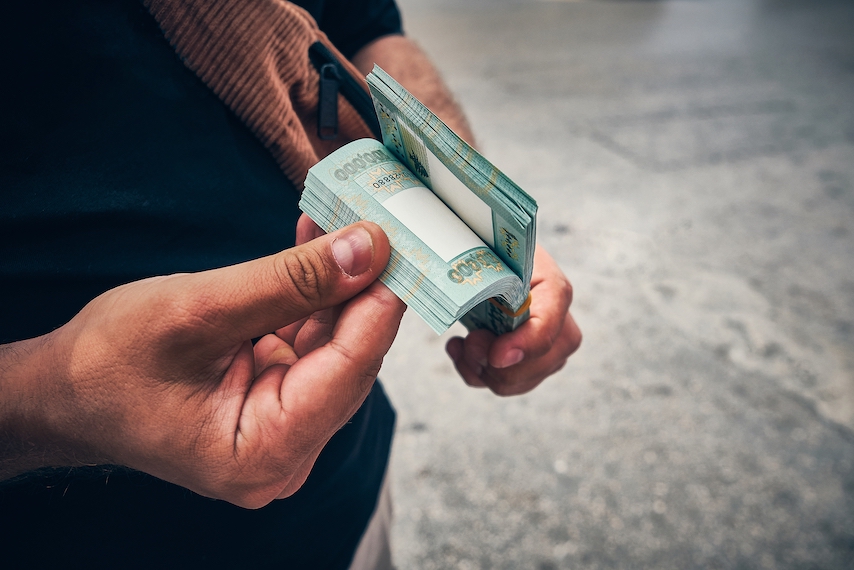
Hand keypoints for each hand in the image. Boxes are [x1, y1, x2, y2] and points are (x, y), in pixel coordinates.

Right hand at [3, 221, 404, 507]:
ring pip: (336, 345)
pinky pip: (312, 341)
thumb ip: (289, 283)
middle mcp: (286, 450)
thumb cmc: (110, 364)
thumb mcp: (199, 311)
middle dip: (362, 287)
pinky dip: (314, 295)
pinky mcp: (278, 399)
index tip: (401, 242)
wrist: (67, 391)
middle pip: (350, 359)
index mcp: (265, 452)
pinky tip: (318, 245)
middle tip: (378, 221)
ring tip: (344, 220)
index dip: (380, 301)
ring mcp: (284, 426)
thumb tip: (368, 250)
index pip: (350, 371)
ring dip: (339, 283)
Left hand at [445, 246, 581, 395]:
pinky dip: (474, 373)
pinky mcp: (528, 367)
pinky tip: (460, 348)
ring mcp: (548, 351)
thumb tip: (482, 325)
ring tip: (463, 341)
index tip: (496, 355)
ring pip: (516, 382)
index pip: (550, 327)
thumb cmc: (490, 256)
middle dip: (493, 359)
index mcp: (554, 289)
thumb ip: (488, 283)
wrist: (490, 260)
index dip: (524, 346)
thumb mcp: (488, 258)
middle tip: (469, 338)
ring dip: (479, 367)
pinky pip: (500, 385)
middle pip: (537, 365)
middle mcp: (561, 325)